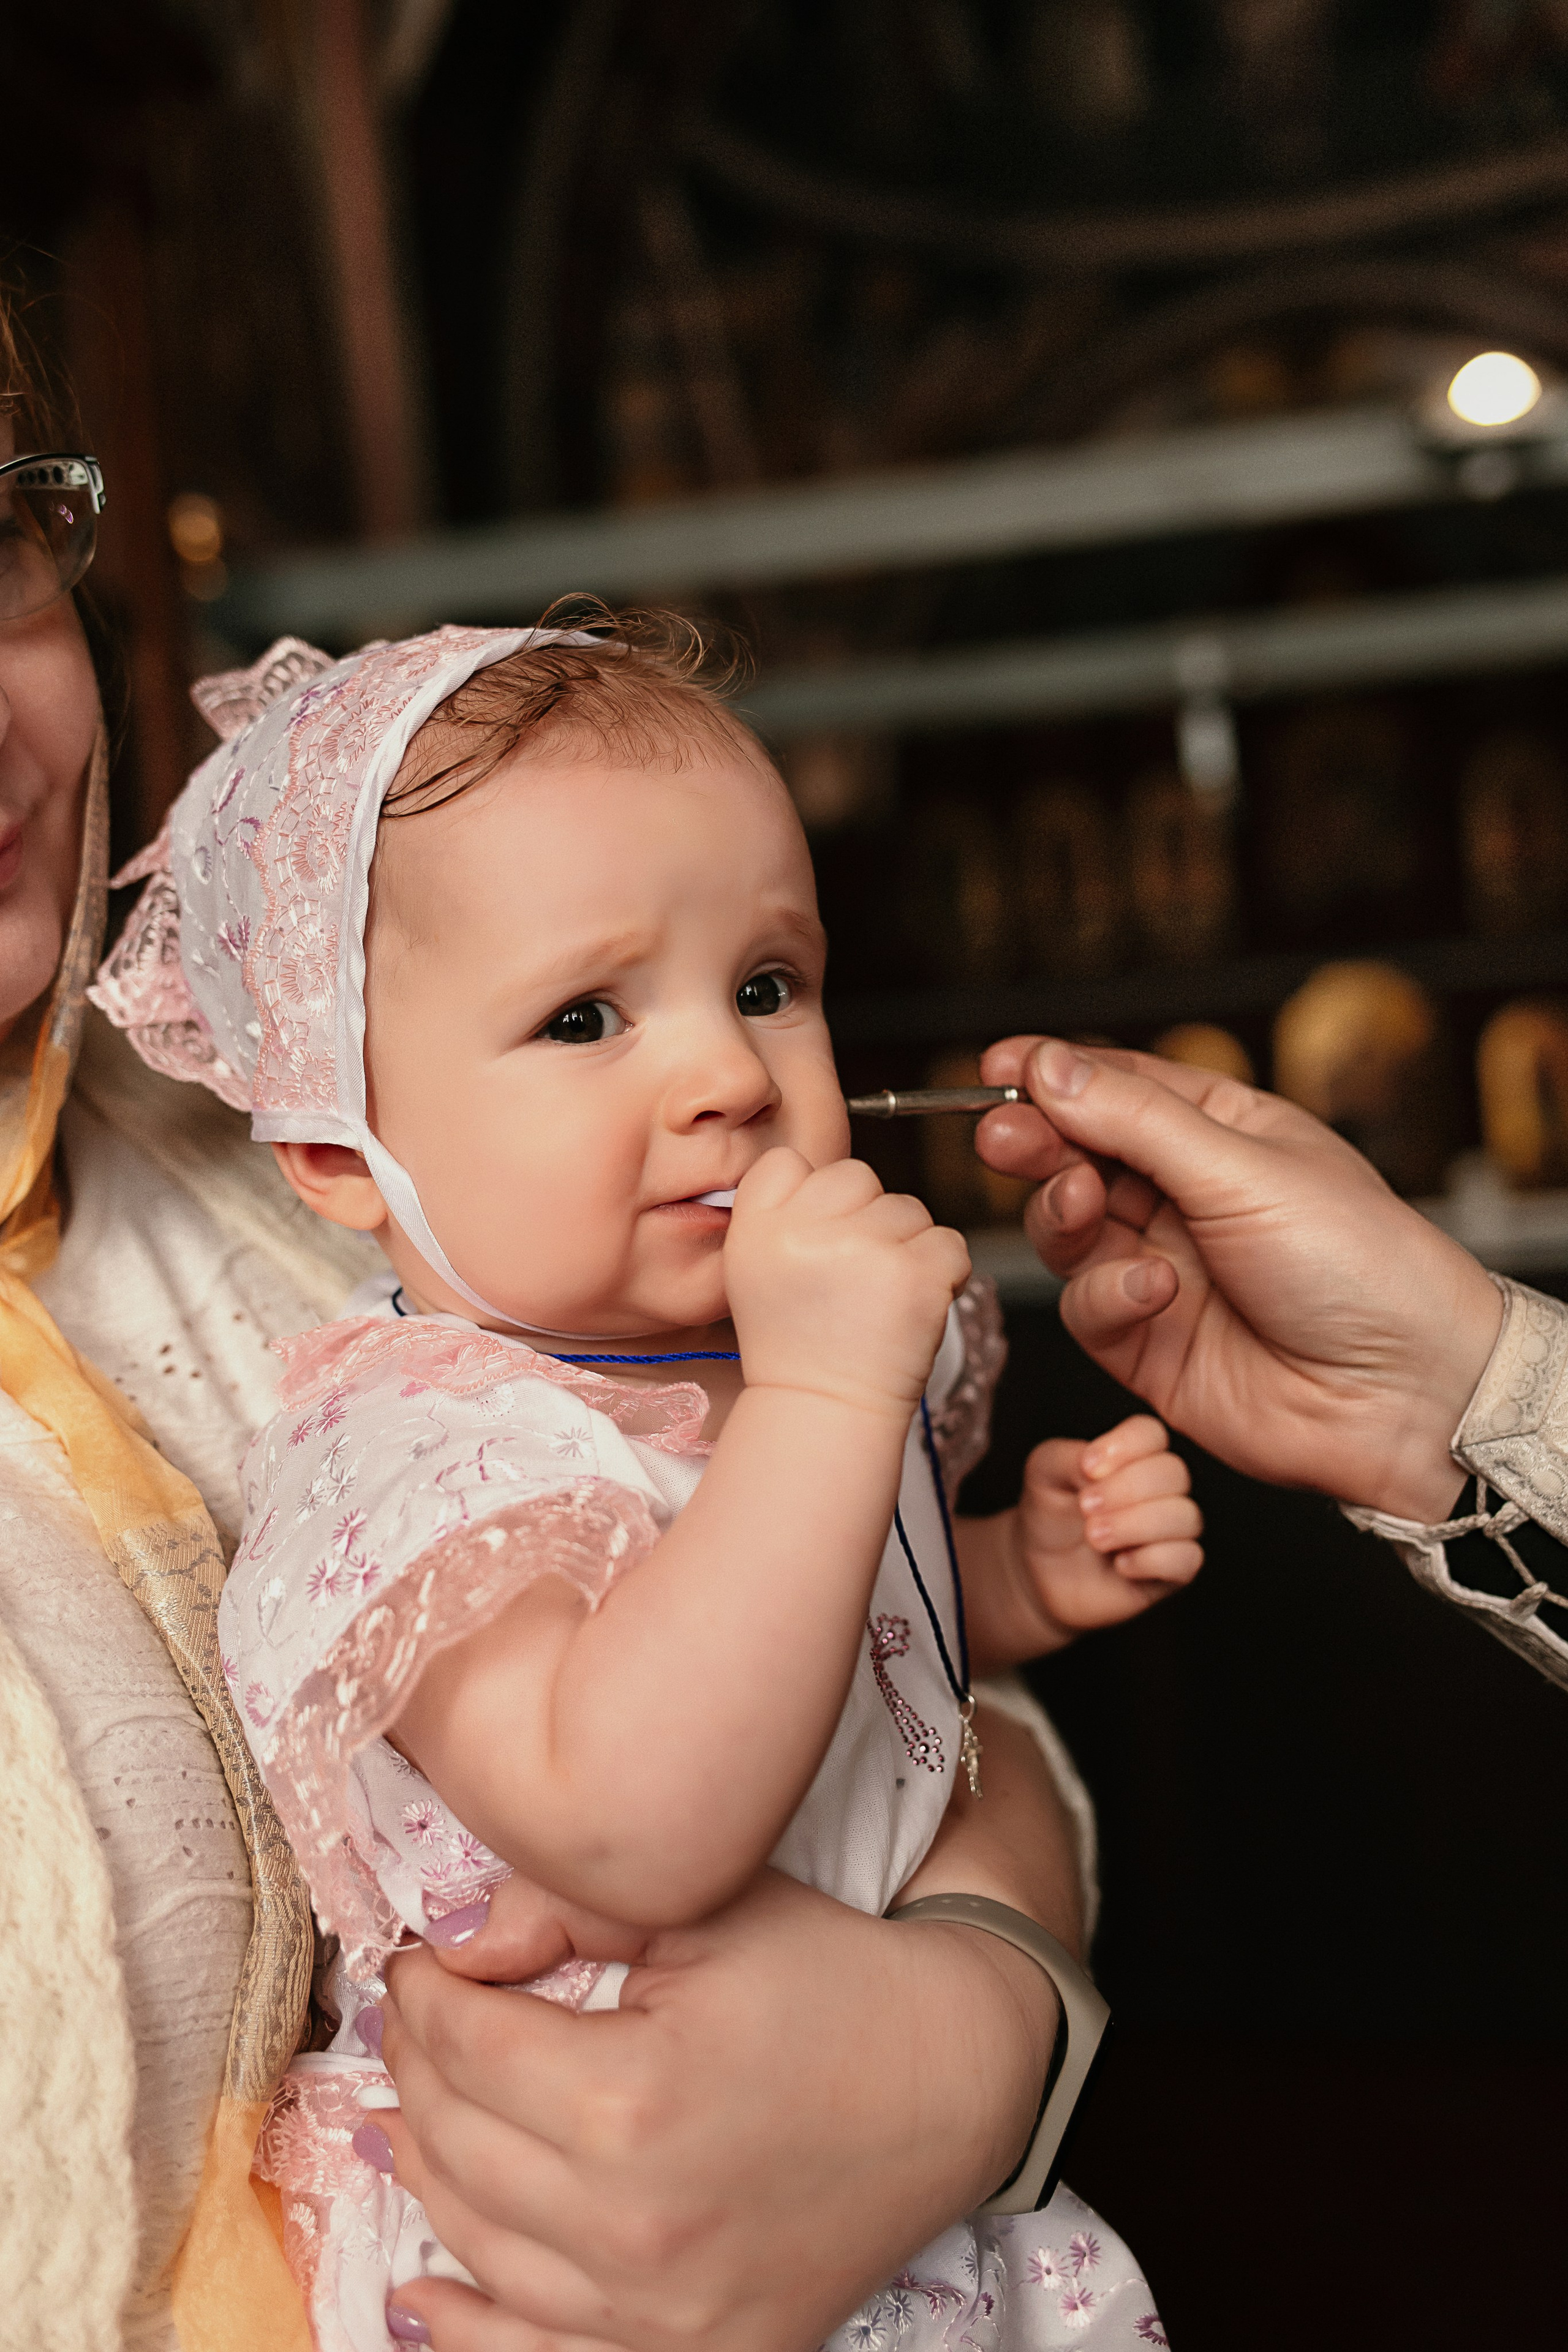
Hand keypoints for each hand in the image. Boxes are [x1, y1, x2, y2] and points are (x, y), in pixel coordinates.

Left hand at [374, 1850, 1058, 2351]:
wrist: (959, 2077)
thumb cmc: (834, 1977)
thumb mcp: (702, 1908)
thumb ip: (563, 1907)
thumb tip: (454, 1940)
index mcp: (629, 2098)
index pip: (464, 2043)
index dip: (423, 1991)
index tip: (417, 1961)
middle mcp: (631, 2222)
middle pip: (457, 2141)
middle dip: (418, 2066)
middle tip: (419, 2017)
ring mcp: (660, 2310)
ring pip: (480, 2245)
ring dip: (428, 2171)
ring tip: (407, 2112)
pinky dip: (467, 2329)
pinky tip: (422, 2295)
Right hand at [724, 1148, 969, 1422]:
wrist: (824, 1410)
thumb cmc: (795, 1344)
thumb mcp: (753, 1271)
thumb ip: (780, 1214)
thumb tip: (826, 1177)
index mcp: (756, 1227)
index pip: (789, 1161)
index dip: (812, 1195)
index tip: (817, 1238)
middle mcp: (805, 1230)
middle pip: (856, 1175)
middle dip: (865, 1217)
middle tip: (852, 1277)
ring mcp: (864, 1248)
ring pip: (907, 1208)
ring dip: (905, 1246)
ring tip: (878, 1299)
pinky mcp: (916, 1273)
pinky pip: (948, 1242)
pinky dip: (942, 1273)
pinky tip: (910, 1306)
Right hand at [974, 1037, 1503, 1521]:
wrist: (1406, 1394)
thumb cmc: (1362, 1266)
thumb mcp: (1243, 1167)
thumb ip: (1134, 1119)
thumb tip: (1052, 1066)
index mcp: (1222, 1133)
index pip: (1116, 1088)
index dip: (1052, 1076)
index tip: (995, 1068)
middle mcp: (1186, 1199)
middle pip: (1077, 1155)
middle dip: (1037, 1142)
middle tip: (1004, 1135)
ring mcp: (1163, 1272)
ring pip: (1067, 1231)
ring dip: (1062, 1212)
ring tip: (1084, 1204)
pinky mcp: (1148, 1344)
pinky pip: (1089, 1307)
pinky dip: (1108, 1296)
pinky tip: (1154, 1293)